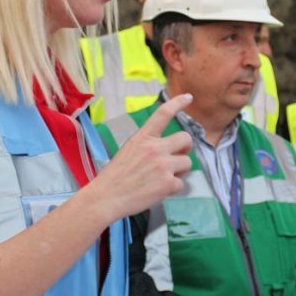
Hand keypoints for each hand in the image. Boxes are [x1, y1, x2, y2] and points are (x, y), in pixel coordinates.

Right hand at [91, 94, 192, 217]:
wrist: (106, 198)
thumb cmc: (115, 176)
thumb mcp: (128, 150)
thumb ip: (148, 145)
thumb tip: (168, 149)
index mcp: (142, 138)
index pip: (163, 114)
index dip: (178, 103)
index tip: (189, 97)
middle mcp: (155, 148)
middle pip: (185, 139)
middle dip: (186, 148)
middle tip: (178, 156)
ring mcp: (163, 165)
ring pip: (187, 163)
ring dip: (179, 171)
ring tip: (162, 178)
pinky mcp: (168, 183)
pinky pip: (181, 183)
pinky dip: (173, 189)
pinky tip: (159, 191)